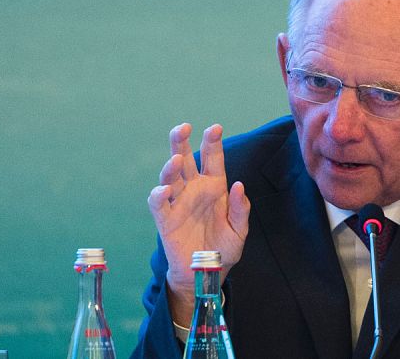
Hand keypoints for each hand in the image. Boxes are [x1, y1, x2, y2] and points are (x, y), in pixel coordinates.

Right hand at [147, 123, 250, 323]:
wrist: (207, 272)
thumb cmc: (224, 248)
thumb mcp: (240, 230)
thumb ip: (240, 208)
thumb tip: (238, 185)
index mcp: (214, 187)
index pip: (212, 159)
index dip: (212, 142)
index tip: (215, 127)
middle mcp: (194, 190)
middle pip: (186, 160)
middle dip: (182, 142)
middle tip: (183, 127)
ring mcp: (178, 203)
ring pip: (170, 177)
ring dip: (171, 166)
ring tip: (177, 159)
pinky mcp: (165, 220)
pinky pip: (159, 204)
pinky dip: (159, 195)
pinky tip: (164, 190)